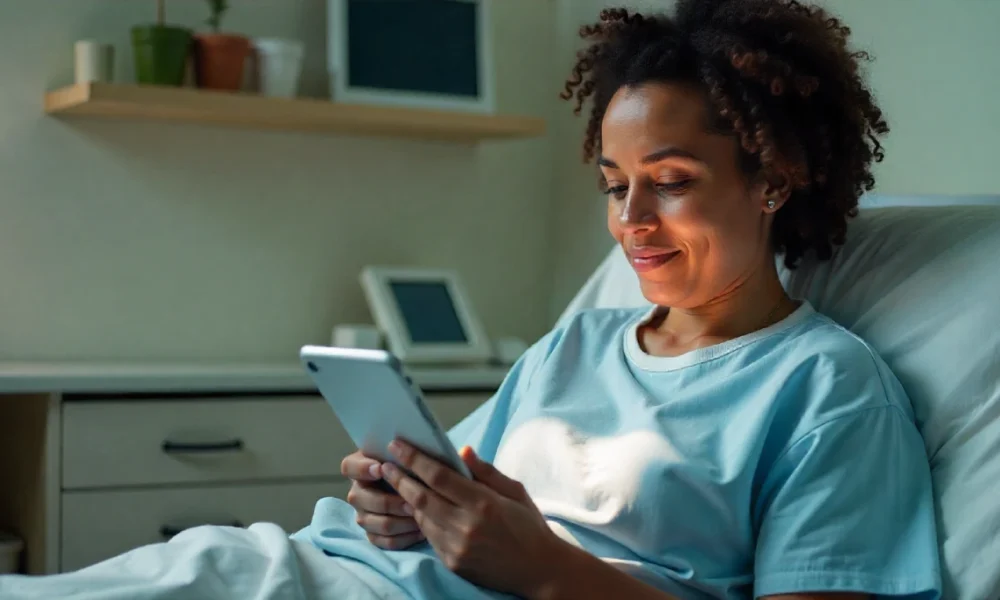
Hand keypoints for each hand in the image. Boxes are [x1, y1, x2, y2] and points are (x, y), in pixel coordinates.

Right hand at [340, 450, 423, 549]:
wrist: (425, 493)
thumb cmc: (416, 469)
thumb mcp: (413, 457)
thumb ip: (410, 454)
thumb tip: (430, 451)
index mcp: (361, 467)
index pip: (348, 466)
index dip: (362, 469)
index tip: (381, 468)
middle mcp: (357, 491)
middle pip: (359, 498)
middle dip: (388, 501)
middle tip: (411, 502)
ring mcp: (363, 514)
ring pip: (372, 522)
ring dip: (399, 521)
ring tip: (420, 517)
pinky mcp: (374, 535)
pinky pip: (383, 541)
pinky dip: (403, 537)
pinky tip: (420, 532)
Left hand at [381, 440, 559, 596]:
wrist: (539, 570)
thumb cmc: (529, 526)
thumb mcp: (515, 491)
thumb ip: (486, 471)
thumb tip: (462, 450)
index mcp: (483, 503)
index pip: (438, 476)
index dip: (414, 459)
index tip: (397, 446)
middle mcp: (466, 526)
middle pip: (420, 497)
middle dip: (399, 478)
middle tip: (385, 464)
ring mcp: (457, 547)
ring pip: (421, 517)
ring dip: (408, 499)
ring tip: (399, 483)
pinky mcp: (453, 563)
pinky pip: (429, 536)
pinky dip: (421, 520)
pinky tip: (419, 509)